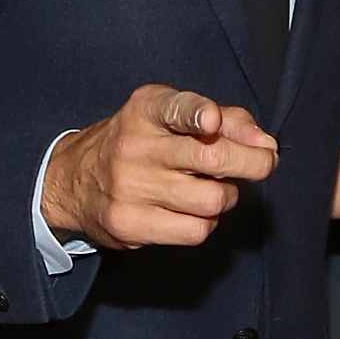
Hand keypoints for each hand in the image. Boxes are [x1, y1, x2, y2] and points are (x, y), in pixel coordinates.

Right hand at [43, 85, 276, 249]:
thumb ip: (228, 120)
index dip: (197, 113)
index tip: (212, 121)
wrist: (73, 181)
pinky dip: (206, 222)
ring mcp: (130, 188)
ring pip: (212, 200)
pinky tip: (192, 211)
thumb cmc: (139, 143)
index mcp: (146, 110)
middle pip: (212, 159)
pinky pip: (196, 231)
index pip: (174, 108)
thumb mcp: (173, 116)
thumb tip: (266, 145)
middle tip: (264, 163)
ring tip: (211, 189)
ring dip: (225, 197)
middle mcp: (135, 146)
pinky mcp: (129, 224)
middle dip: (252, 163)